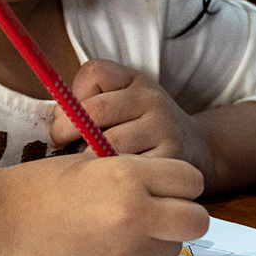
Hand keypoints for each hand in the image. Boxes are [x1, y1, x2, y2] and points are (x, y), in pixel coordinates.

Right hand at [0, 152, 208, 255]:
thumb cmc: (37, 187)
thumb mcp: (90, 163)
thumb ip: (132, 172)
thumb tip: (165, 182)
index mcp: (127, 175)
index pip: (191, 179)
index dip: (180, 181)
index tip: (164, 183)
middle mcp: (133, 213)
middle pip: (198, 220)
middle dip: (185, 214)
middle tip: (162, 210)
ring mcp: (124, 249)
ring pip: (174, 248)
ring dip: (162, 239)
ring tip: (130, 228)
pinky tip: (108, 245)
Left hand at [52, 59, 215, 176]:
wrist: (198, 149)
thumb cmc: (146, 125)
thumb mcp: (125, 96)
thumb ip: (91, 94)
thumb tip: (58, 113)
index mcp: (137, 81)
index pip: (94, 75)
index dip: (69, 97)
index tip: (59, 119)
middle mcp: (152, 101)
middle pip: (95, 112)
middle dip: (65, 129)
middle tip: (59, 145)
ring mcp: (163, 130)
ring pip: (108, 145)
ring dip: (87, 157)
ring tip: (82, 163)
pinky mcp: (171, 161)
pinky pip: (128, 170)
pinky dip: (111, 177)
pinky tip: (107, 180)